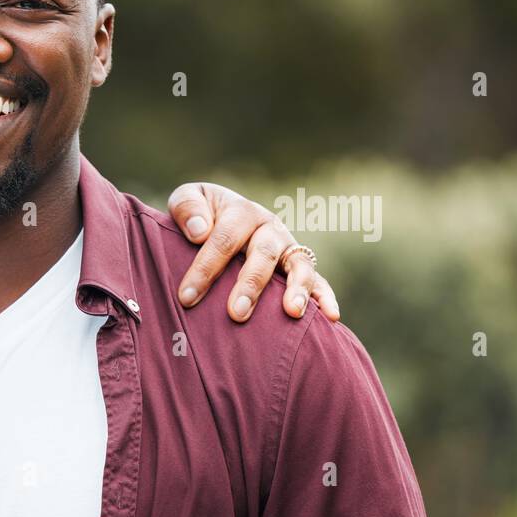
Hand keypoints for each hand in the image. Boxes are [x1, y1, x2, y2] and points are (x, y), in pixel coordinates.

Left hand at [168, 182, 340, 322]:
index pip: (224, 239)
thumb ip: (187, 207)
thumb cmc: (199, 215)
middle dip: (250, 284)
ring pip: (298, 267)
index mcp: (243, 212)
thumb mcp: (187, 199)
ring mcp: (288, 249)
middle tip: (235, 313)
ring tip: (291, 312)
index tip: (186, 297)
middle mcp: (270, 229)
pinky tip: (331, 317)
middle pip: (264, 253)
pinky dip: (326, 297)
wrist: (221, 216)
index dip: (205, 268)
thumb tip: (199, 231)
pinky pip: (319, 281)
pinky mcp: (299, 268)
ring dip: (296, 289)